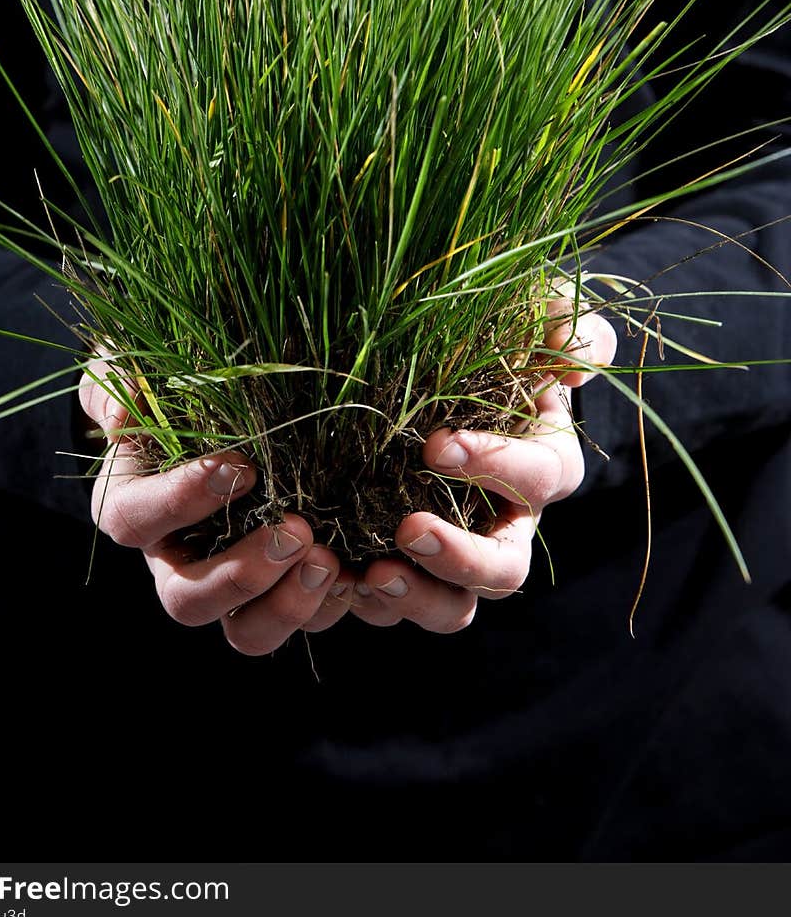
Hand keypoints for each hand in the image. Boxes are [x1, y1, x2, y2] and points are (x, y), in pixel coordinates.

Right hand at [80, 357, 357, 654]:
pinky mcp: (277, 589)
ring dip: (287, 605)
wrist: (212, 406)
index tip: (239, 467)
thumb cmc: (168, 384)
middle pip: (187, 600)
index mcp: (132, 505)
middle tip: (296, 531)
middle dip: (243, 574)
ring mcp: (226, 582)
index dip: (181, 501)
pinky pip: (298, 619)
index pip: (134, 519)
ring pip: (243, 629)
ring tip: (330, 561)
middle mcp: (173, 558)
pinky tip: (361, 574)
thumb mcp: (130, 365)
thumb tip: (122, 406)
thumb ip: (116, 378)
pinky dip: (329, 605)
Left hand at [346, 294, 617, 632]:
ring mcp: (456, 550)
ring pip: (456, 605)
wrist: (425, 357)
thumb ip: (562, 322)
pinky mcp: (406, 566)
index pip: (540, 478)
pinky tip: (339, 578)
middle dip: (461, 557)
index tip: (436, 444)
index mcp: (542, 463)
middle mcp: (507, 521)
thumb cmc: (485, 336)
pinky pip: (400, 605)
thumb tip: (577, 362)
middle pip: (505, 568)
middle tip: (408, 529)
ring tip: (372, 576)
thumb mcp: (527, 311)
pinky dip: (372, 601)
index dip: (496, 465)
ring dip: (417, 598)